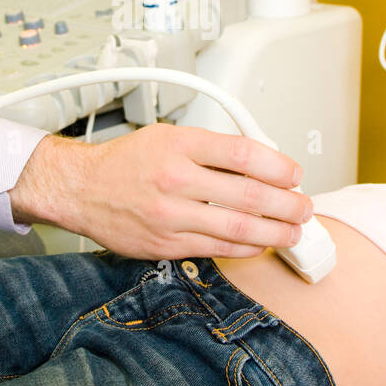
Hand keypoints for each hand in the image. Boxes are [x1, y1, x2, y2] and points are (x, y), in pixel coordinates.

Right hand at [8, 123, 312, 259]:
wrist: (82, 189)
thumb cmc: (126, 162)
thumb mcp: (169, 136)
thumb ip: (212, 148)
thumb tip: (260, 161)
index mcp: (180, 145)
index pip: (244, 154)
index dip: (278, 166)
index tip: (294, 174)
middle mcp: (176, 179)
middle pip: (249, 195)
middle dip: (286, 204)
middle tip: (303, 206)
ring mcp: (171, 215)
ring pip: (238, 228)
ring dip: (275, 232)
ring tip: (293, 230)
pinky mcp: (167, 244)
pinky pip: (218, 249)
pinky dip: (246, 248)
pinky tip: (260, 244)